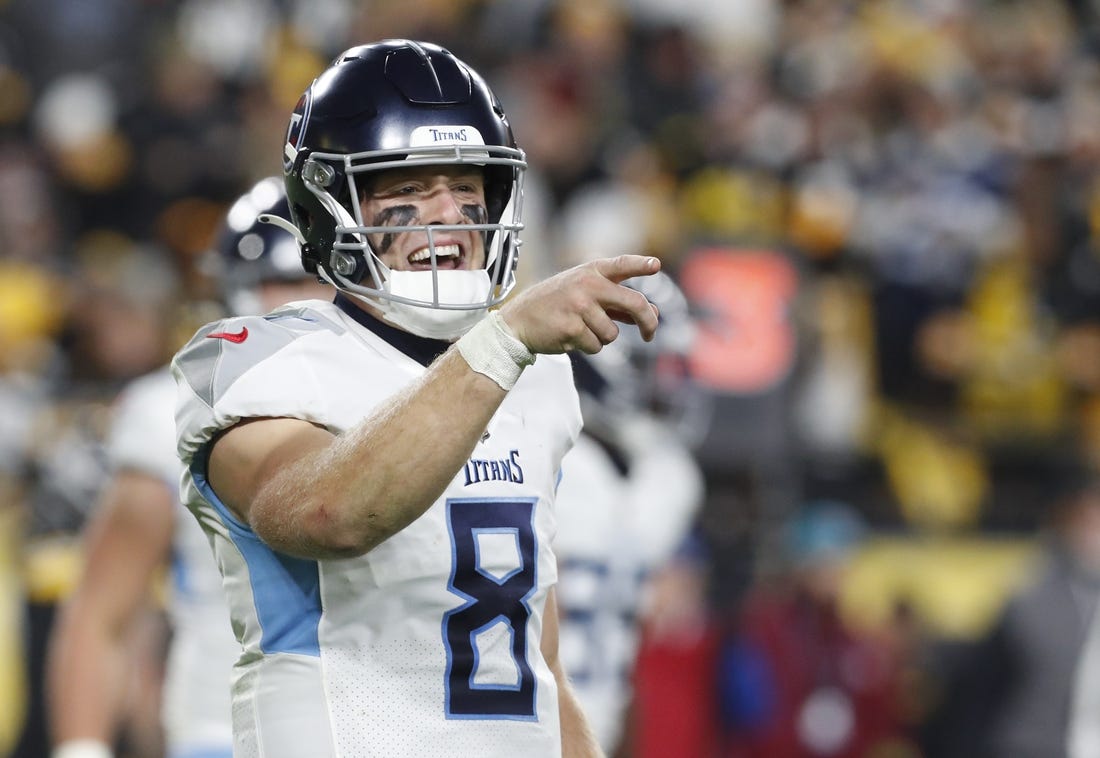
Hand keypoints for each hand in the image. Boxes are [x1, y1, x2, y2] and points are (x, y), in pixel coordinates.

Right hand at [500, 255, 660, 353]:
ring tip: (581, 329)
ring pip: (612, 333)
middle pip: (634, 302)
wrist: (519, 320)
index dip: (640, 265)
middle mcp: (587, 285)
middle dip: (648, 321)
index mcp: (591, 272)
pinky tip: (570, 337)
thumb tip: (654, 312)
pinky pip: (596, 346)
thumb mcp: (584, 294)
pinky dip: (588, 347)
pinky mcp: (572, 328)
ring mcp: (579, 306)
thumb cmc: (557, 305)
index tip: (655, 265)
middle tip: (650, 334)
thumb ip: (618, 301)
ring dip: (602, 337)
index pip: (621, 264)